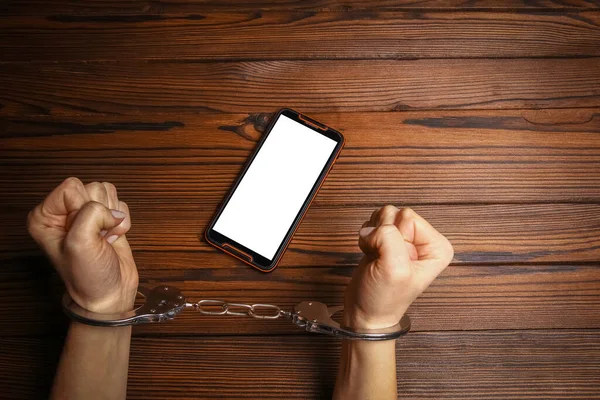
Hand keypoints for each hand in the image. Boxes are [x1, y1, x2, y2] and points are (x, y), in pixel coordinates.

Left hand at [28, 177, 137, 313]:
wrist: (110, 294)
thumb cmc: (88, 276)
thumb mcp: (80, 243)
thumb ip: (90, 214)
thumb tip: (111, 211)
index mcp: (44, 216)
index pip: (71, 187)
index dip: (85, 208)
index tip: (84, 233)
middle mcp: (62, 212)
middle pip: (91, 188)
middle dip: (101, 212)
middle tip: (96, 237)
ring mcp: (84, 215)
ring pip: (106, 192)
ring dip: (112, 217)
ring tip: (104, 237)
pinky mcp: (104, 218)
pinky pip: (119, 203)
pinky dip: (122, 220)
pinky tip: (112, 237)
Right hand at [344, 206, 453, 328]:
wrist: (366, 314)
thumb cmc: (384, 298)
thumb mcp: (394, 269)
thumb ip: (389, 238)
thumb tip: (372, 228)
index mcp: (437, 246)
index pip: (409, 217)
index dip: (395, 236)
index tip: (393, 259)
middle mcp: (423, 240)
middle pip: (395, 213)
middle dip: (382, 233)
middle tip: (382, 258)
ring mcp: (404, 240)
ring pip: (383, 216)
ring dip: (373, 235)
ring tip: (376, 257)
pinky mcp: (386, 240)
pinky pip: (373, 222)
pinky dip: (366, 237)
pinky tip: (371, 254)